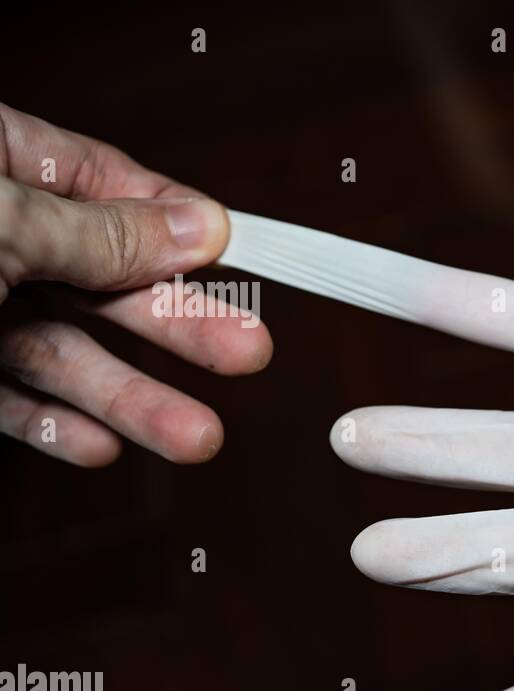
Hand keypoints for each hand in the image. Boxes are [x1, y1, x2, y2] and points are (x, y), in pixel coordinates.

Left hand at [0, 105, 270, 465]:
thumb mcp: (2, 223)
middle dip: (176, 326)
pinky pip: (5, 399)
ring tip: (198, 436)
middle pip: (97, 278)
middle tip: (248, 353)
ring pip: (57, 350)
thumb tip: (199, 226)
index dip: (176, 220)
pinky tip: (101, 445)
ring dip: (129, 398)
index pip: (99, 180)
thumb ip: (100, 233)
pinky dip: (52, 425)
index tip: (242, 251)